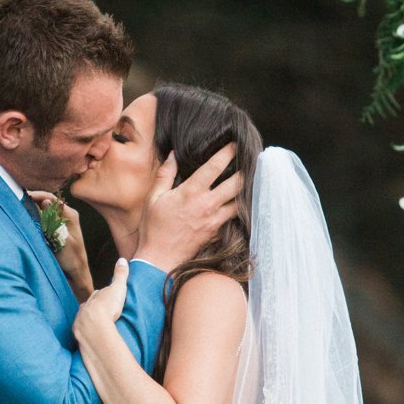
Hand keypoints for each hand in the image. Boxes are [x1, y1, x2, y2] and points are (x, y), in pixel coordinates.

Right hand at [28, 190, 93, 301]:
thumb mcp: (63, 240)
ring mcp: (60, 223)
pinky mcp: (55, 231)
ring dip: (32, 209)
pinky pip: (43, 220)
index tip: (23, 196)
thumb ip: (53, 221)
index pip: (51, 198)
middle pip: (46, 203)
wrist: (76, 276)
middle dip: (32, 201)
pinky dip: (34, 218)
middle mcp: (66, 216)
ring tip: (18, 208)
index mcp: (70, 215)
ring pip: (44, 211)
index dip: (36, 195)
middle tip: (16, 201)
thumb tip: (45, 201)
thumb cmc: (72, 260)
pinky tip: (24, 220)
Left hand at [73, 258, 128, 343]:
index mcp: (94, 298)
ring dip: (89, 322)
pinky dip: (86, 334)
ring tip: (96, 327)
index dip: (102, 296)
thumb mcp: (118, 288)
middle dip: (94, 308)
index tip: (106, 298)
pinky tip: (91, 338)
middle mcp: (85, 308)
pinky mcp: (79, 334)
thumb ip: (120, 275)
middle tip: (101, 313)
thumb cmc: (108, 307)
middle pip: (89, 307)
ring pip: (84, 320)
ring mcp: (80, 321)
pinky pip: (82, 333)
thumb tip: (122, 259)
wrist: (95, 327)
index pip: (98, 294)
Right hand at [135, 143, 241, 271]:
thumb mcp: (153, 198)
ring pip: (240, 201)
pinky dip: (238, 208)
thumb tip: (172, 155)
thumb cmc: (153, 228)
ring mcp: (215, 220)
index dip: (227, 153)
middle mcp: (207, 205)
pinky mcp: (217, 232)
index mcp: (191, 192)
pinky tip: (239, 202)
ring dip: (245, 190)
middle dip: (245, 169)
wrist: (159, 259)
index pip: (215, 167)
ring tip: (248, 180)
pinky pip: (233, 218)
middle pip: (237, 183)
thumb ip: (165, 174)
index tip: (235, 144)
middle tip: (249, 160)